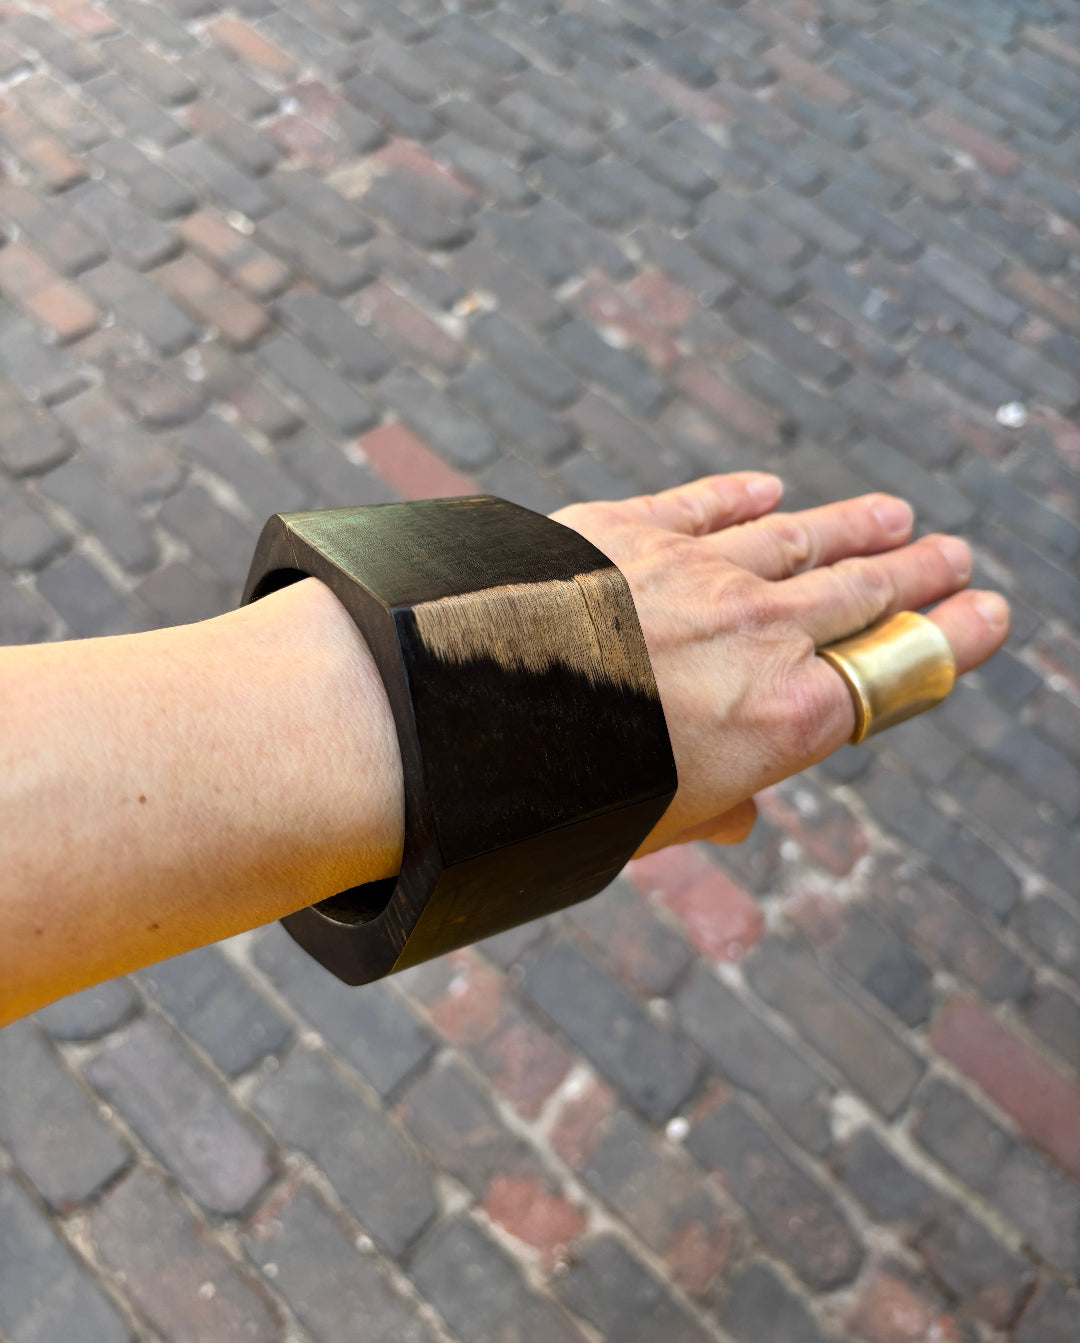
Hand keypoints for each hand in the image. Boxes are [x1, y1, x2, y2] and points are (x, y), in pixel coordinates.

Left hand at [552, 473, 1009, 855]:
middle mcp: (757, 634)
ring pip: (800, 539)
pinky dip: (742, 499)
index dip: (953, 637)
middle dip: (918, 573)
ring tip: (894, 516)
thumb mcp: (657, 828)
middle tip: (954, 555)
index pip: (894, 669)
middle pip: (862, 593)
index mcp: (782, 719)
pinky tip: (770, 491)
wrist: (467, 716)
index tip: (989, 611)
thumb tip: (740, 820)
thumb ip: (713, 812)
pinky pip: (704, 507)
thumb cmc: (564, 796)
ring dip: (853, 527)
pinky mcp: (629, 529)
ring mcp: (697, 573)